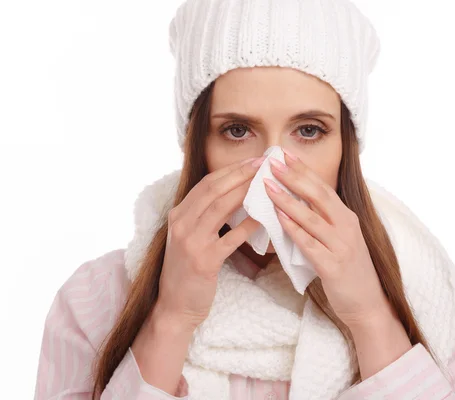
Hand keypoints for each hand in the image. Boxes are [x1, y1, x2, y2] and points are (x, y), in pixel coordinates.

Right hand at [155, 156, 264, 331]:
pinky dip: (248, 225)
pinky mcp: (204, 261)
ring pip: (220, 207)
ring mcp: (191, 241)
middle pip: (214, 189)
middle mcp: (181, 223)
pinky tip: (265, 217)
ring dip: (245, 191)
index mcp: (178, 215)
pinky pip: (231, 238)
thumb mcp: (191, 238)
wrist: (174, 307)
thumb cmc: (188, 271)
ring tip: (266, 182)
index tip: (253, 160)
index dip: (231, 169)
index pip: (207, 183)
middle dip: (240, 173)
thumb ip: (206, 217)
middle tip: (264, 164)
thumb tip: (237, 196)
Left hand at [264, 150, 393, 330]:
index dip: (304, 170)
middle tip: (274, 163)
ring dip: (288, 200)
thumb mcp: (339, 239)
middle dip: (295, 177)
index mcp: (347, 218)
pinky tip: (279, 219)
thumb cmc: (348, 270)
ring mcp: (341, 246)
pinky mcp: (333, 266)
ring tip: (268, 187)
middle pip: (319, 196)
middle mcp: (347, 227)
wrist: (366, 303)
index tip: (285, 154)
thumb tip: (295, 203)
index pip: (323, 187)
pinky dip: (294, 230)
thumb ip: (322, 221)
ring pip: (312, 218)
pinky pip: (309, 244)